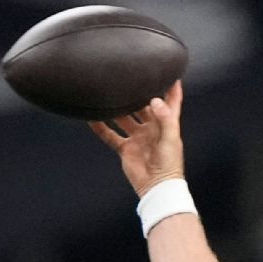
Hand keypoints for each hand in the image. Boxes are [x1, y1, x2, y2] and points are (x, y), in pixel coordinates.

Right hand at [88, 80, 185, 196]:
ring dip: (116, 109)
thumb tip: (154, 100)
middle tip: (126, 80)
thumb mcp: (170, 138)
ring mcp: (138, 138)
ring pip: (124, 119)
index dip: (171, 89)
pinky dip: (100, 128)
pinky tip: (91, 118)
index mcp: (166, 125)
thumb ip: (165, 118)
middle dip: (136, 96)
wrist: (156, 186)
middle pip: (143, 108)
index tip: (170, 73)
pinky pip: (110, 135)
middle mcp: (152, 129)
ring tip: (106, 95)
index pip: (171, 103)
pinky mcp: (126, 148)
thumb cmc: (169, 163)